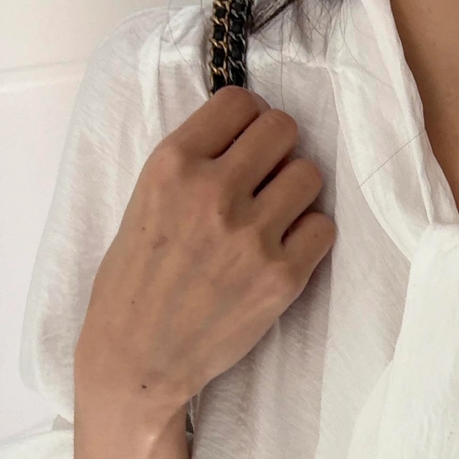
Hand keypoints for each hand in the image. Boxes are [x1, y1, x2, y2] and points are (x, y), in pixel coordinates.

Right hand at [75, 85, 336, 425]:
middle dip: (277, 150)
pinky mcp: (282, 277)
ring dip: (296, 191)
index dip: (250, 119)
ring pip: (310, 175)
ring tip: (274, 216)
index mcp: (172, 164)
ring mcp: (252, 236)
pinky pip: (323, 227)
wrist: (139, 356)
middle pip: (283, 130)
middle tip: (265, 178)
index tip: (247, 142)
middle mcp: (214, 192)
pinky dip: (310, 235)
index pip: (240, 102)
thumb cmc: (135, 282)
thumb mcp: (145, 200)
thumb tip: (245, 134)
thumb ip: (193, 163)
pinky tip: (284, 249)